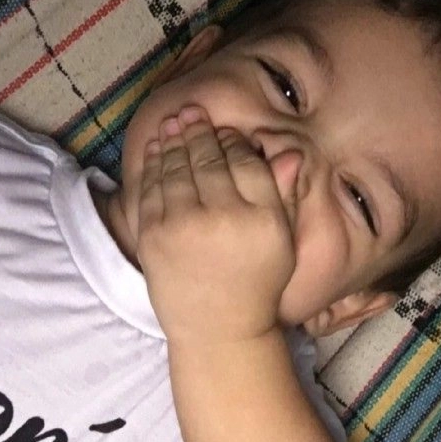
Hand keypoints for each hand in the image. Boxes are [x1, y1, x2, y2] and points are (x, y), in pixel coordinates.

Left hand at [137, 106, 294, 342]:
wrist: (218, 330)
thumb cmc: (257, 286)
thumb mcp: (282, 244)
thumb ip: (281, 197)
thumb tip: (288, 154)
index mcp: (261, 218)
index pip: (246, 162)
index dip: (234, 142)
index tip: (226, 133)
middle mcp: (223, 216)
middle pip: (209, 158)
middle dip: (200, 130)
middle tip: (193, 111)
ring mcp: (183, 225)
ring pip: (177, 167)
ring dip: (174, 138)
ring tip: (175, 120)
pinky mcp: (152, 236)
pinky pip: (151, 187)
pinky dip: (153, 162)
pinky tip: (157, 146)